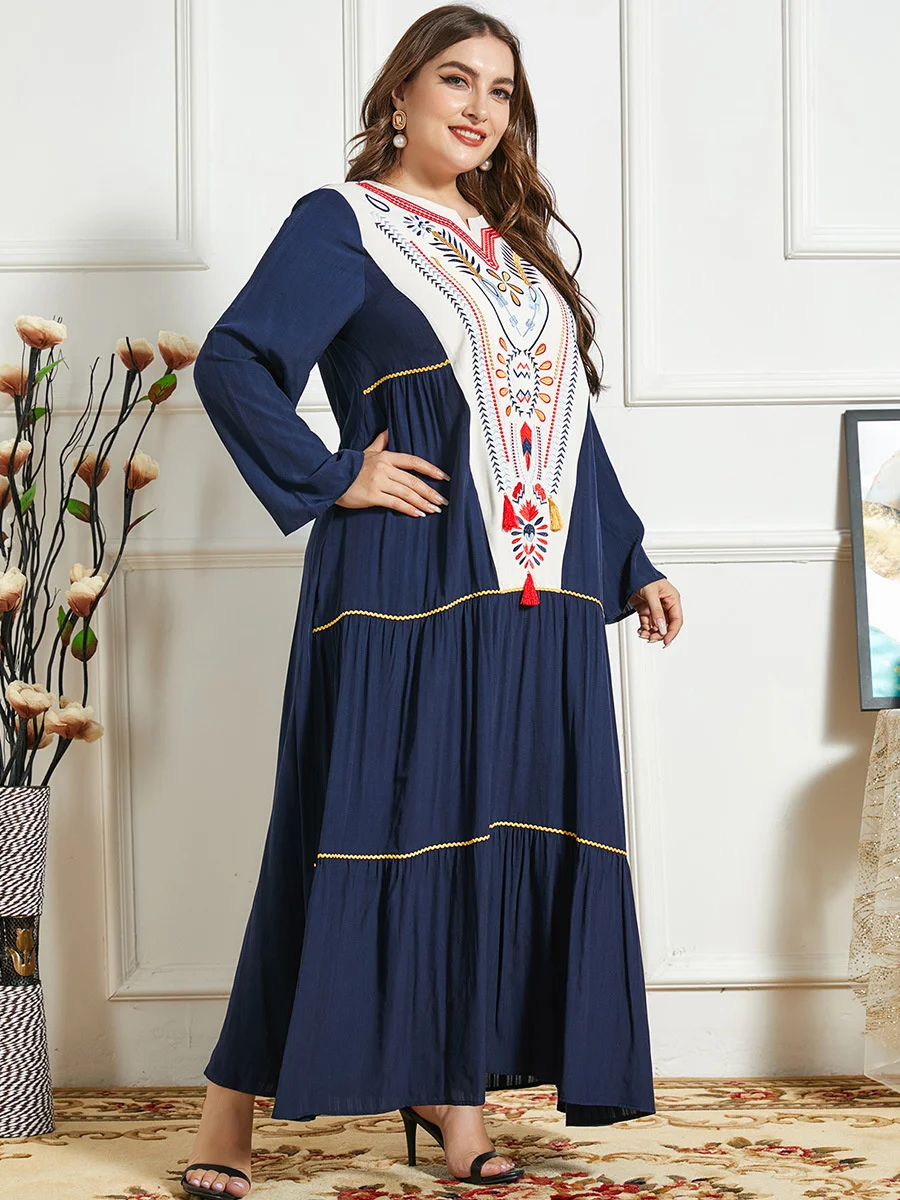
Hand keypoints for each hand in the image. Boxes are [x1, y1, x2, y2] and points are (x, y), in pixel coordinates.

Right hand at [335, 429, 449, 516]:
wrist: (330, 478)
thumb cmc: (349, 467)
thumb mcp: (366, 452)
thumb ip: (379, 443)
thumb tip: (388, 431)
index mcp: (385, 457)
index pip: (413, 461)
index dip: (430, 469)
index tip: (443, 477)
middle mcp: (384, 468)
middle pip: (413, 480)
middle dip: (430, 491)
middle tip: (443, 500)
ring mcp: (378, 482)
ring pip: (407, 492)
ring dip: (423, 502)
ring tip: (434, 509)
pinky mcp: (372, 495)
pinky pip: (395, 503)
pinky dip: (409, 509)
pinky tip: (418, 514)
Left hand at [628, 578, 681, 646]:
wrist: (628, 572)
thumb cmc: (643, 575)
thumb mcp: (651, 593)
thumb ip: (656, 611)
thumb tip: (661, 627)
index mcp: (672, 599)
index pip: (676, 620)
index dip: (672, 632)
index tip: (666, 641)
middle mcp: (665, 604)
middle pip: (666, 625)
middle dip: (659, 634)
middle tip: (651, 638)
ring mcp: (655, 608)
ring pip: (656, 626)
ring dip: (650, 633)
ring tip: (643, 634)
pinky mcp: (645, 609)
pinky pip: (647, 623)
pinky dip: (644, 629)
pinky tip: (640, 631)